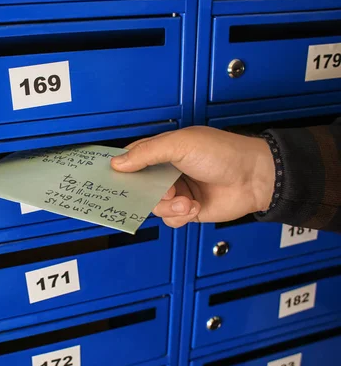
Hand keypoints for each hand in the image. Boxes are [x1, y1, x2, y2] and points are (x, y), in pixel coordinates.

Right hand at [110, 126, 274, 227]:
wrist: (254, 178)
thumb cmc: (223, 153)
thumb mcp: (180, 145)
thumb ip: (146, 153)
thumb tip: (117, 163)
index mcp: (163, 150)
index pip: (133, 159)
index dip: (121, 169)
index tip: (111, 179)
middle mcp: (168, 172)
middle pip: (140, 187)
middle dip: (147, 193)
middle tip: (161, 192)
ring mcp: (178, 192)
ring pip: (154, 207)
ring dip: (169, 206)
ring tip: (186, 200)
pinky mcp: (187, 210)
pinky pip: (170, 220)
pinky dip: (180, 216)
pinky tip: (193, 207)